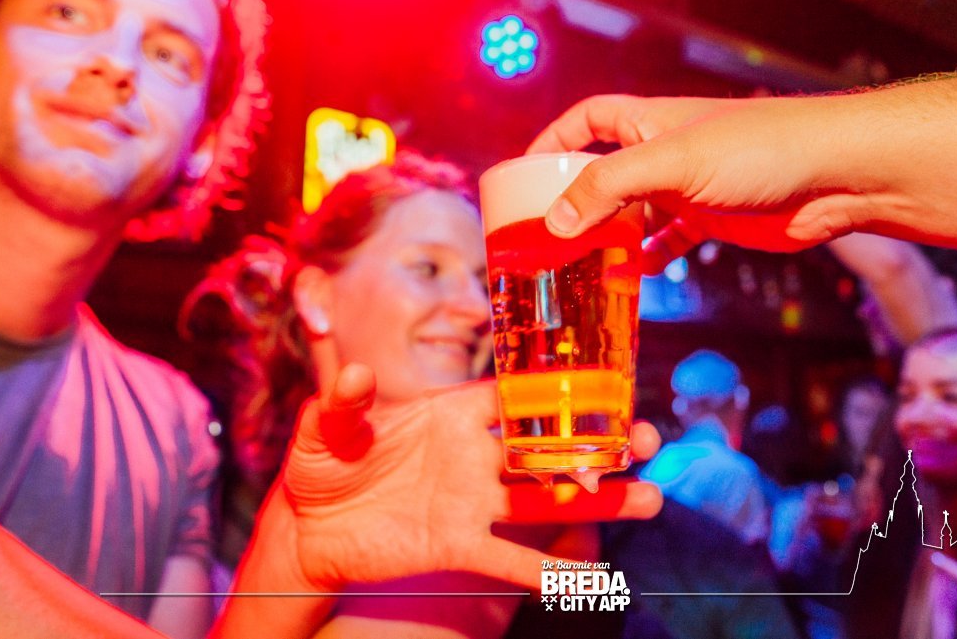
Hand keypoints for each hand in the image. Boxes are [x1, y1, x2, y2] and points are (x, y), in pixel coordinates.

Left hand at [281, 358, 661, 591]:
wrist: (307, 528)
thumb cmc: (321, 463)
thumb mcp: (325, 425)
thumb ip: (344, 400)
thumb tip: (354, 375)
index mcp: (451, 414)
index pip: (514, 397)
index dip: (558, 391)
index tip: (606, 387)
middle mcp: (473, 456)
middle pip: (547, 447)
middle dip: (600, 445)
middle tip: (646, 443)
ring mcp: (471, 502)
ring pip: (544, 501)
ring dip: (598, 503)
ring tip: (648, 501)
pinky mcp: (459, 546)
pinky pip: (510, 558)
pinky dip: (548, 570)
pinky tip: (591, 580)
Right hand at [528, 94, 862, 271]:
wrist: (834, 174)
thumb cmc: (762, 148)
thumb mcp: (674, 162)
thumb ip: (612, 186)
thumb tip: (557, 218)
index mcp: (650, 122)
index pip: (586, 121)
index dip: (553, 142)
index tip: (524, 175)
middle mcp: (665, 152)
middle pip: (604, 174)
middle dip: (574, 202)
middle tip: (543, 237)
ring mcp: (688, 187)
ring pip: (633, 214)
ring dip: (607, 238)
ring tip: (576, 267)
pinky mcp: (713, 219)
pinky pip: (667, 241)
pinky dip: (647, 258)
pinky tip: (630, 278)